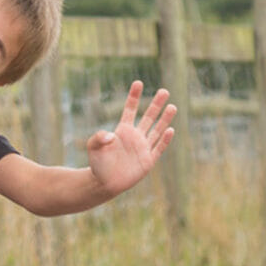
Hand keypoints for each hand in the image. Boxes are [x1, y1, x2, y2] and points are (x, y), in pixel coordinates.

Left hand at [86, 81, 175, 195]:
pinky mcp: (148, 160)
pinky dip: (164, 140)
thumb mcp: (93, 147)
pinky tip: (170, 130)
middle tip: (164, 91)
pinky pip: (158, 148)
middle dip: (156, 104)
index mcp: (123, 130)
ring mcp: (143, 148)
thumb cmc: (98, 163)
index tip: (138, 83)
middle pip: (148, 117)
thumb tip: (112, 135)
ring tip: (172, 106)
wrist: (104, 183)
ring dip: (164, 119)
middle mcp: (135, 136)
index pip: (130, 109)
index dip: (134, 97)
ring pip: (157, 130)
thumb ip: (98, 138)